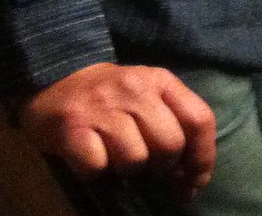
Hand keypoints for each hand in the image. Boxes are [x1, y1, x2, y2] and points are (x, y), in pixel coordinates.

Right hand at [17, 62, 216, 201]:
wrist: (58, 79)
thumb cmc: (113, 96)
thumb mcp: (150, 97)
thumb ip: (175, 126)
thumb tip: (192, 180)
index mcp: (162, 82)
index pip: (200, 119)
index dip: (203, 157)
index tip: (195, 182)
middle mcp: (136, 91)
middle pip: (170, 145)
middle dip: (164, 170)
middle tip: (149, 173)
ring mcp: (103, 109)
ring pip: (136, 160)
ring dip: (130, 174)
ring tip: (119, 165)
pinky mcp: (72, 129)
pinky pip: (98, 169)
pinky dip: (99, 176)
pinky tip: (95, 164)